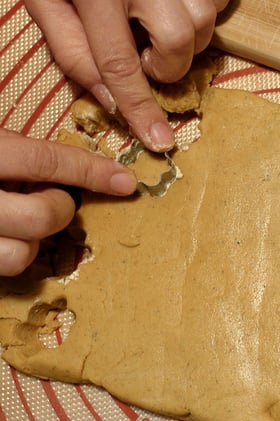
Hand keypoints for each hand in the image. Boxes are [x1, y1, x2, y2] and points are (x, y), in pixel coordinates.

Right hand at [0, 129, 136, 276]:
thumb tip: (84, 167)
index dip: (92, 171)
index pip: (44, 160)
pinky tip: (5, 236)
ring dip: (31, 242)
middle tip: (51, 199)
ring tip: (18, 221)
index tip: (126, 182)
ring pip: (20, 255)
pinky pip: (2, 270)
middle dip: (58, 210)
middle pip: (41, 216)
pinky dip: (10, 255)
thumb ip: (18, 151)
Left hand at [20, 0, 232, 151]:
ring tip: (159, 23)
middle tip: (146, 53)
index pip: (119, 65)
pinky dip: (208, 4)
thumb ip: (73, 51)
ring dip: (188, 36)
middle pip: (179, 39)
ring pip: (206, 17)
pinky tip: (179, 2)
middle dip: (168, 62)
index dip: (140, 108)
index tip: (160, 141)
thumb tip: (114, 100)